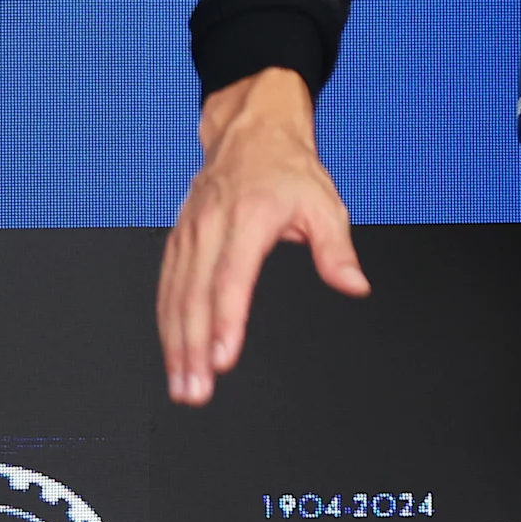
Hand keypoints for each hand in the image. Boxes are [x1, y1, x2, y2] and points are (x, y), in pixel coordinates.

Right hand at [156, 68, 368, 404]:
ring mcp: (189, 234)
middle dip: (192, 349)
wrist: (250, 132)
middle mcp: (210, 227)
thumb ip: (336, 250)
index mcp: (248, 217)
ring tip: (182, 385)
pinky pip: (167, 288)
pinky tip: (171, 353)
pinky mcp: (178, 241)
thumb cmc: (287, 169)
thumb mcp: (325, 203)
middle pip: (196, 296)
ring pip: (174, 297)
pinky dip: (166, 324)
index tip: (222, 357)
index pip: (231, 278)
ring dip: (174, 345)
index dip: (225, 321)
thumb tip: (354, 284)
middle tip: (195, 390)